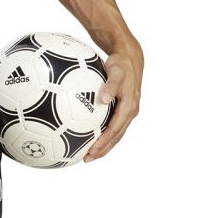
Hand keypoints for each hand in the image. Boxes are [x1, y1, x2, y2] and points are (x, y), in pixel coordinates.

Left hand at [84, 42, 143, 161]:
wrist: (131, 58)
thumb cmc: (122, 65)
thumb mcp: (116, 72)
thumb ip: (110, 86)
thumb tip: (102, 99)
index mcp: (129, 107)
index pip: (115, 130)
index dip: (104, 142)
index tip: (92, 151)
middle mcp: (130, 112)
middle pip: (116, 137)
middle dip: (103, 150)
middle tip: (87, 158)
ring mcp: (127, 112)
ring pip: (116, 134)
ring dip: (104, 145)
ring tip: (89, 154)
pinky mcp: (123, 109)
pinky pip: (113, 125)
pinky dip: (104, 134)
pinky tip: (91, 135)